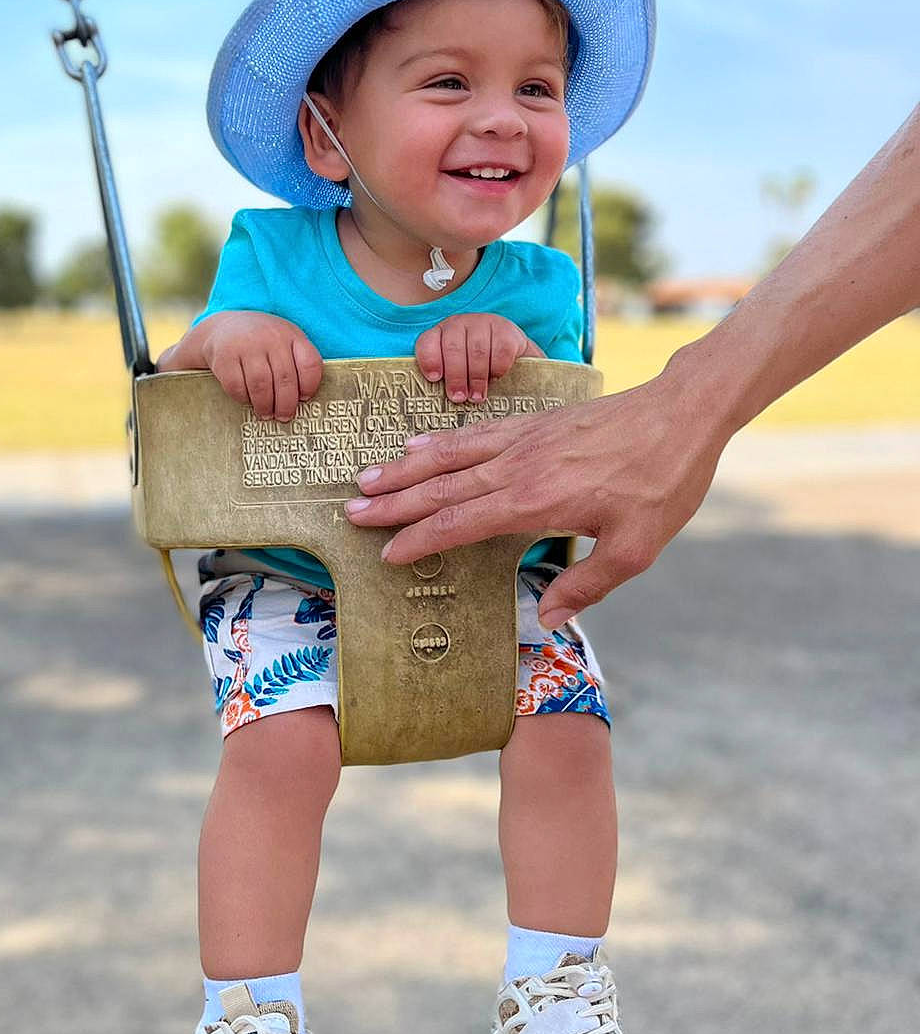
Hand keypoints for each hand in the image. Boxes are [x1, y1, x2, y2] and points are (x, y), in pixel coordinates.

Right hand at [199, 311, 322, 420]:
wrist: (225, 327)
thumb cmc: (262, 342)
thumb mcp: (285, 342)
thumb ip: (297, 364)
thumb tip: (301, 401)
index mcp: (292, 335)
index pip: (309, 364)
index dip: (309, 386)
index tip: (304, 399)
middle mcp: (271, 337)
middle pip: (285, 379)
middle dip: (286, 405)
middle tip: (284, 417)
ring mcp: (247, 345)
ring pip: (261, 385)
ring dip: (265, 405)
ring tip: (266, 414)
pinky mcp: (225, 356)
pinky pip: (237, 386)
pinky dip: (243, 398)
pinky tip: (247, 399)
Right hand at [343, 372, 724, 627]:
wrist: (681, 414)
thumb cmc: (664, 484)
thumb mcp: (636, 549)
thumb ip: (588, 586)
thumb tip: (549, 619)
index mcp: (536, 502)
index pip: (461, 523)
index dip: (420, 540)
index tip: (388, 555)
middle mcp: (519, 467)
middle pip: (442, 488)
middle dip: (394, 504)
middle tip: (352, 514)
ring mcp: (524, 440)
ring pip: (450, 456)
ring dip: (406, 470)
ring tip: (366, 480)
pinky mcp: (535, 423)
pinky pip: (475, 433)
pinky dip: (440, 441)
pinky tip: (418, 446)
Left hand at [413, 313, 543, 402]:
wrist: (513, 354)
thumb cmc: (476, 369)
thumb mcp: (457, 373)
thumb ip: (445, 381)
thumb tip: (438, 405)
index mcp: (440, 334)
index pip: (427, 342)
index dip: (429, 360)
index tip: (434, 379)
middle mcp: (459, 324)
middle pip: (453, 347)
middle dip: (455, 376)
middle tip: (459, 398)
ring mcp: (483, 323)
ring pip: (476, 350)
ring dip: (476, 377)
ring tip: (477, 397)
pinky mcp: (506, 330)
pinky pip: (500, 350)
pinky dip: (497, 368)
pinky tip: (496, 378)